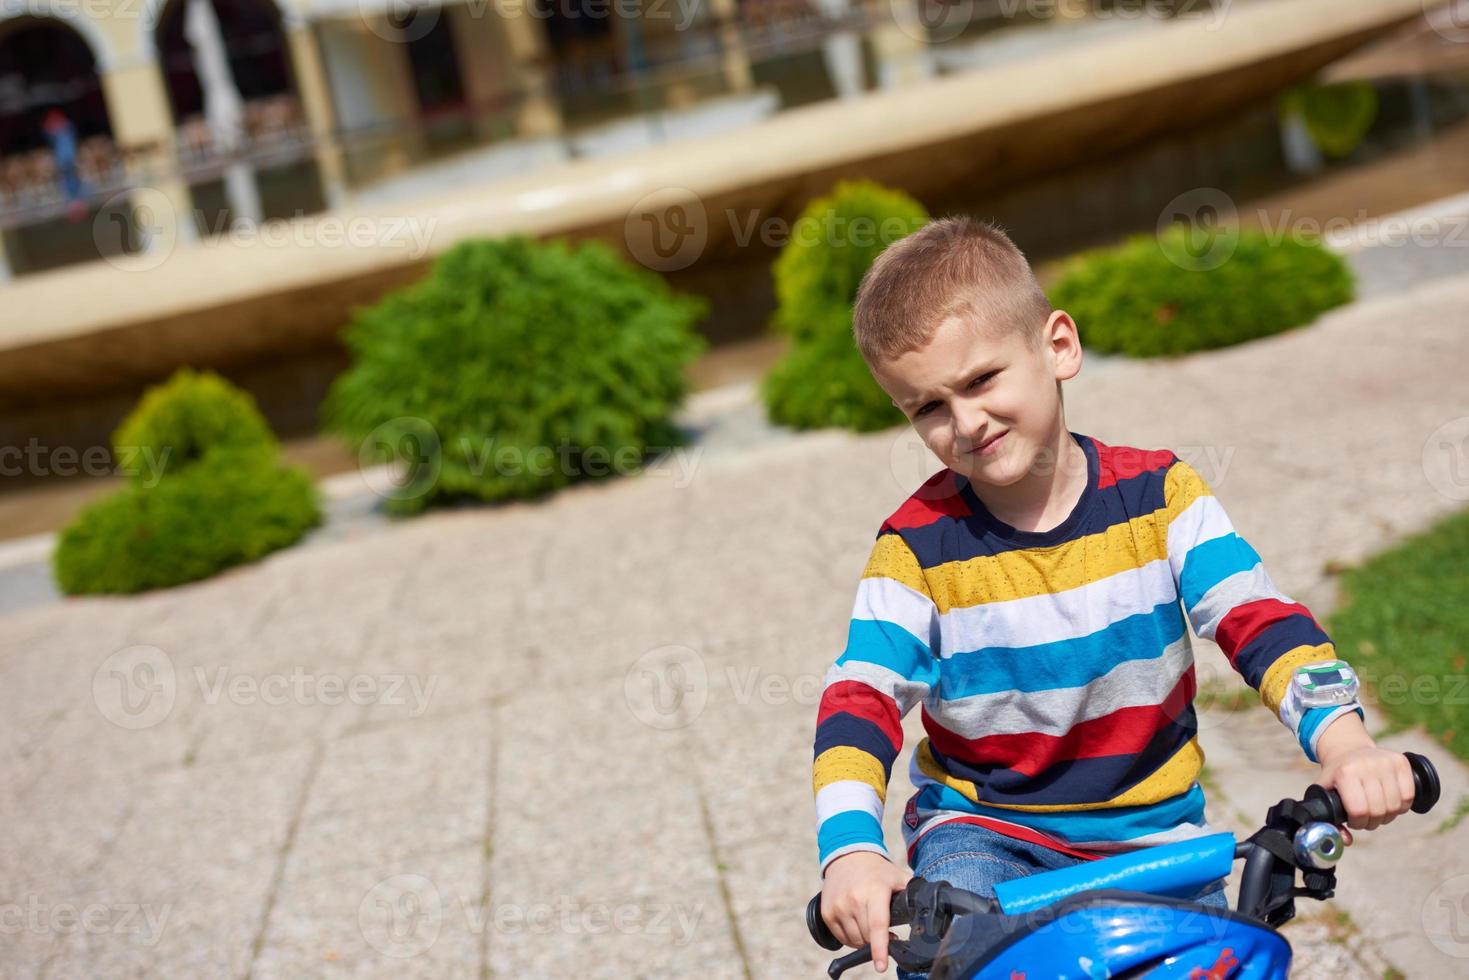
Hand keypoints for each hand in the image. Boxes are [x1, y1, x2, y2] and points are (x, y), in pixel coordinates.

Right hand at [820, 851, 912, 972]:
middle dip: (878, 940)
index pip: (877, 925)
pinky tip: (857, 923)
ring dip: (865, 939)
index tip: (882, 966)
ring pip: (855, 941)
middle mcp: (853, 899)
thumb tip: (933, 905)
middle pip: (867, 938)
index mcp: (874, 891)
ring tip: (869, 922)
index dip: (880, 948)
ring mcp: (838, 906)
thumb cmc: (877, 871)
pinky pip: (842, 938)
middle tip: (885, 928)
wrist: (846, 857)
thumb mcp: (898, 877)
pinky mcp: (826, 913)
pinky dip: (852, 937)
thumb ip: (914, 891)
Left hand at [1317, 741, 1415, 833]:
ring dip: (1387, 816)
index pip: (1359, 810)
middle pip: (1378, 810)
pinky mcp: (1401, 762)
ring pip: (1395, 806)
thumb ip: (1329, 818)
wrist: (1349, 748)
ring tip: (1377, 811)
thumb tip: (1347, 841)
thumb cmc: (1337, 776)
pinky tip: (1390, 803)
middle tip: (1366, 819)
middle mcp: (1366, 765)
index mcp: (1345, 773)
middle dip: (1372, 822)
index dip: (1358, 823)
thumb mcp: (1324, 792)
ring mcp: (1386, 762)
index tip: (1354, 821)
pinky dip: (1401, 806)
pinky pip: (1409, 796)